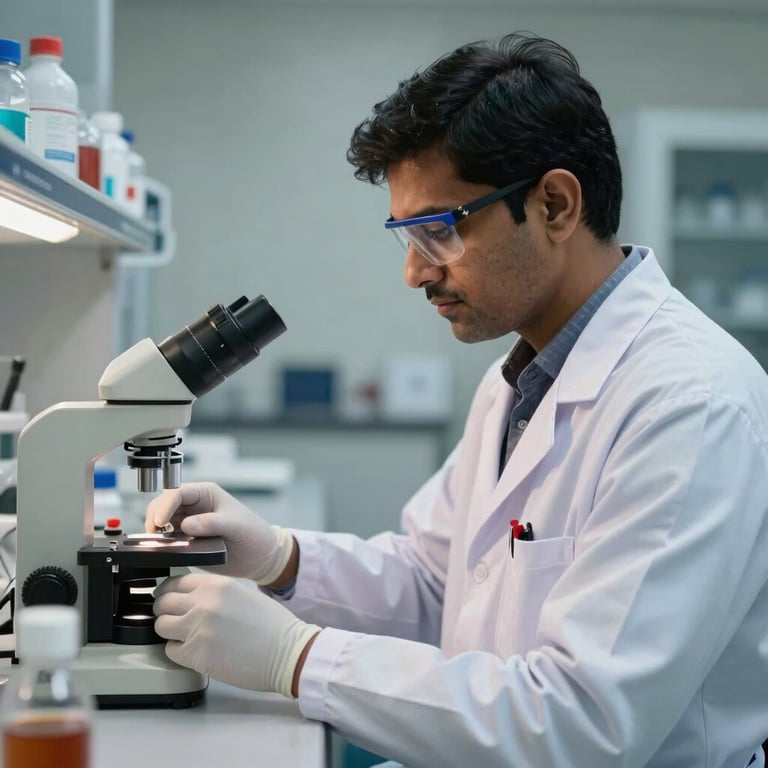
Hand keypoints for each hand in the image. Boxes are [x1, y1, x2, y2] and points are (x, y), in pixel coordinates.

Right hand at [145, 482, 293, 584]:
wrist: (260, 557)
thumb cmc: (254, 534)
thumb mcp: (236, 525)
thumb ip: (212, 523)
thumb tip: (186, 524)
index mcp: (205, 494)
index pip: (176, 492)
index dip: (165, 505)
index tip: (161, 522)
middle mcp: (193, 507)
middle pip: (162, 506)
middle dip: (155, 518)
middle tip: (156, 534)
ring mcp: (188, 524)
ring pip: (161, 524)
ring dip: (157, 533)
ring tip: (162, 543)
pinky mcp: (187, 542)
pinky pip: (167, 541)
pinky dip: (163, 545)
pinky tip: (168, 551)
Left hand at [154, 572, 320, 696]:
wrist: (287, 652)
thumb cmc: (272, 626)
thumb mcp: (241, 594)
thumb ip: (213, 592)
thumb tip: (188, 597)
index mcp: (216, 585)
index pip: (175, 582)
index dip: (170, 593)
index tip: (171, 601)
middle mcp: (203, 602)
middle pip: (162, 603)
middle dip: (167, 612)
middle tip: (177, 620)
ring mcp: (197, 628)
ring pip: (161, 626)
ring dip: (171, 632)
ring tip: (188, 638)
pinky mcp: (195, 654)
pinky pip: (170, 650)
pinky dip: (179, 652)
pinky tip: (197, 652)